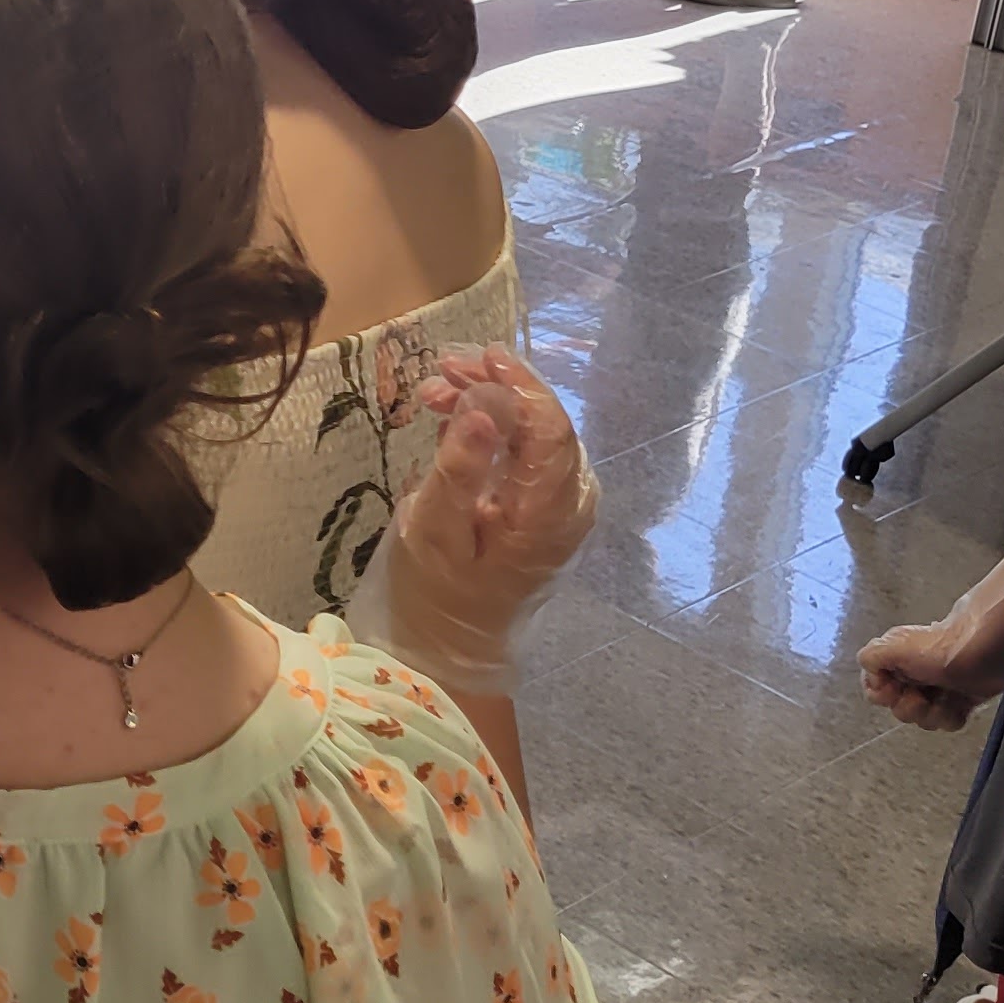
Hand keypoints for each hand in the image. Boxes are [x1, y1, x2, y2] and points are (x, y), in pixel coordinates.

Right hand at [375, 346, 593, 689]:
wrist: (452, 645)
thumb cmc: (437, 593)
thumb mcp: (434, 533)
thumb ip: (458, 470)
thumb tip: (483, 411)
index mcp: (548, 515)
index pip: (551, 430)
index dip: (519, 385)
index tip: (478, 357)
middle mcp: (569, 506)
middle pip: (546, 424)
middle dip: (497, 387)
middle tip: (441, 372)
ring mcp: (561, 507)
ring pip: (536, 433)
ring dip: (491, 403)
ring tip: (435, 393)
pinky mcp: (546, 507)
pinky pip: (529, 452)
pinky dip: (495, 427)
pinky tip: (454, 419)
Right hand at [861, 569, 1003, 730]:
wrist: (984, 650)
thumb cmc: (938, 647)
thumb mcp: (893, 646)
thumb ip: (871, 657)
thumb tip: (872, 677)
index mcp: (895, 663)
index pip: (875, 690)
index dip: (882, 695)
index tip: (893, 689)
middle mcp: (913, 676)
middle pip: (899, 710)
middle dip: (911, 708)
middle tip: (923, 695)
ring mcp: (937, 690)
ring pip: (924, 720)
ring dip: (933, 714)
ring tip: (945, 698)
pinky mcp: (960, 701)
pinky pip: (947, 723)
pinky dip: (952, 717)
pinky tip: (959, 704)